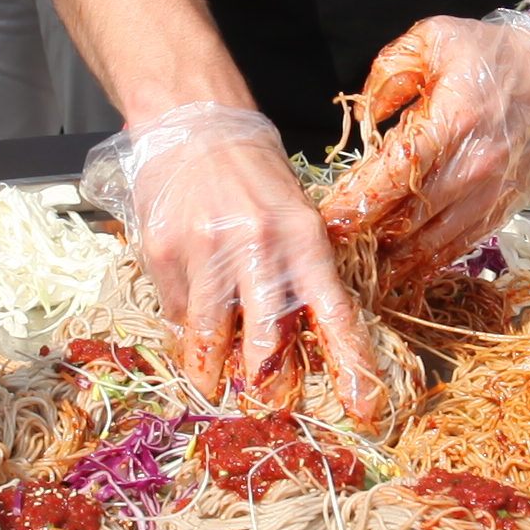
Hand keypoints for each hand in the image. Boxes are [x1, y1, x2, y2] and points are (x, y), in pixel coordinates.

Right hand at [84, 102, 387, 416]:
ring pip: (210, 335)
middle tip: (263, 403)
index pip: (335, 314)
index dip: (351, 366)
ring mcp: (207, 250)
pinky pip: (176, 311)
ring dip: (211, 368)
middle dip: (265, 382)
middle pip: (265, 340)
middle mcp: (259, 246)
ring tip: (212, 384)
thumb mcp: (295, 213)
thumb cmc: (252, 172)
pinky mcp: (165, 250)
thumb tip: (300, 341)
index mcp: (305, 238)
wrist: (193, 121)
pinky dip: (184, 327)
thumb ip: (300, 273)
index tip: (364, 408)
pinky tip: (188, 325)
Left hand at [321, 12, 529, 287]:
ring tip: (359, 269)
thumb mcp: (436, 37)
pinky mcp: (503, 209)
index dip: (356, 202)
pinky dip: (428, 262)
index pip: (393, 175)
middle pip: (407, 218)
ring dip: (393, 260)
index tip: (327, 217)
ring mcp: (490, 193)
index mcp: (451, 121)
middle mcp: (472, 167)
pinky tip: (401, 270)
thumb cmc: (497, 55)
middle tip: (332, 249)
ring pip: (432, 242)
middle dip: (364, 238)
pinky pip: (459, 245)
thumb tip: (365, 119)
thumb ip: (389, 71)